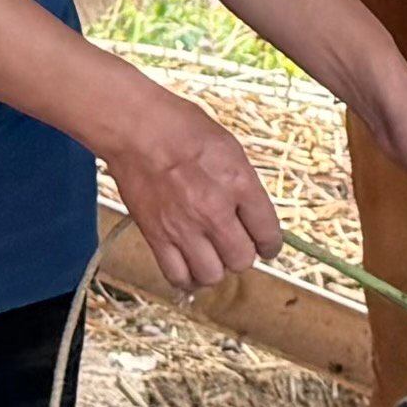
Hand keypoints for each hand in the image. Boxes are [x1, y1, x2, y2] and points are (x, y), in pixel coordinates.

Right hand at [104, 83, 280, 290]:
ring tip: (212, 255)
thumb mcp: (230, 148)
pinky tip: (190, 267)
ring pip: (212, 274)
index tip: (267, 246)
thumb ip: (244, 185)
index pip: (268, 233)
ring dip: (216, 268)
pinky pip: (177, 276)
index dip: (270, 244)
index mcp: (239, 184)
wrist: (137, 129)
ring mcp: (184, 227)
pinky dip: (187, 278)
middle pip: (242, 260)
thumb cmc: (181, 127)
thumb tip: (252, 213)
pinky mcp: (157, 236)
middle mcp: (214, 212)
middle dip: (243, 255)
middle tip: (235, 244)